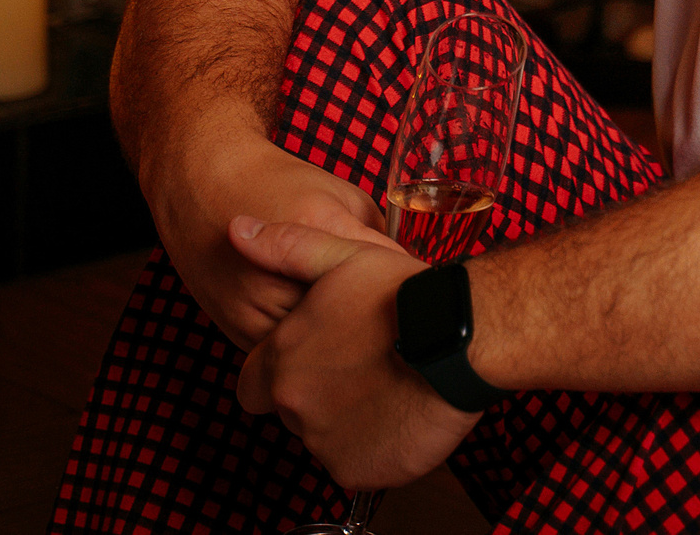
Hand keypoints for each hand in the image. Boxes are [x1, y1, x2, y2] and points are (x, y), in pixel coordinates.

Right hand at [145, 131, 399, 349]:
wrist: (205, 186)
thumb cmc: (281, 185)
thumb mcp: (341, 195)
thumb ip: (375, 234)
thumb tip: (409, 276)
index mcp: (317, 230)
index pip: (384, 272)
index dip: (407, 285)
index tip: (420, 292)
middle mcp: (281, 275)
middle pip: (352, 321)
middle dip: (376, 320)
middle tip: (396, 319)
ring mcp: (255, 308)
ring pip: (319, 352)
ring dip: (342, 344)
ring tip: (360, 331)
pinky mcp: (238, 331)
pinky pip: (287, 361)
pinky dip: (308, 353)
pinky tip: (321, 336)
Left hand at [234, 220, 480, 490]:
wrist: (462, 338)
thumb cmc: (405, 296)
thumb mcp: (343, 256)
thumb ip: (285, 247)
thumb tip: (237, 229)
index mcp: (283, 360)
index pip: (253, 384)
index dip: (279, 372)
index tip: (316, 359)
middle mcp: (294, 406)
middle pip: (294, 409)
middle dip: (320, 393)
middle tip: (364, 367)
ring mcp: (324, 443)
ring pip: (326, 436)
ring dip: (349, 418)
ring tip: (390, 386)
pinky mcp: (356, 470)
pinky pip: (357, 463)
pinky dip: (375, 446)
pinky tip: (401, 413)